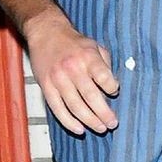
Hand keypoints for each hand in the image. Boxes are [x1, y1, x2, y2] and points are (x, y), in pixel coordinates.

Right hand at [25, 10, 118, 134]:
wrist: (46, 33)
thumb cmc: (75, 43)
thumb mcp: (95, 46)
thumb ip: (106, 65)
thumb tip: (114, 88)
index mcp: (88, 57)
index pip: (104, 77)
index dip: (112, 88)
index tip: (115, 92)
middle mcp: (73, 69)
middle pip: (91, 97)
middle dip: (104, 114)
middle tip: (113, 124)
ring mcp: (58, 79)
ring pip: (75, 106)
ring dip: (90, 121)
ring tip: (101, 128)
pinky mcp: (46, 87)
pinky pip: (57, 109)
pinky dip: (69, 122)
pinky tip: (80, 129)